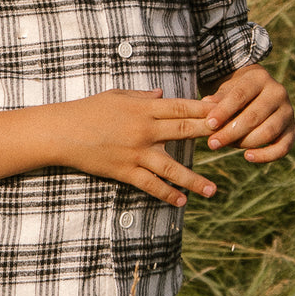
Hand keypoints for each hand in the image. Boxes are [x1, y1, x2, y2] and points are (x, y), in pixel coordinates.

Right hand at [56, 88, 217, 206]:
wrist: (61, 132)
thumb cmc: (88, 110)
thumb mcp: (116, 95)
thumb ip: (142, 96)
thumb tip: (162, 93)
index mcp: (144, 107)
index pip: (181, 106)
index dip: (205, 109)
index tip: (226, 111)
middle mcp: (144, 129)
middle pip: (184, 131)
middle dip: (210, 136)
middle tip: (233, 142)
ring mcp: (135, 152)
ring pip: (171, 167)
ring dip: (193, 179)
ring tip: (213, 190)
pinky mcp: (124, 171)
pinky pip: (150, 185)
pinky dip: (166, 194)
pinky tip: (180, 202)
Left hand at [201, 64, 294, 163]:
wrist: (259, 92)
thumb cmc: (237, 92)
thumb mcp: (226, 89)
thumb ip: (218, 98)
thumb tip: (205, 105)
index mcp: (260, 77)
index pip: (240, 95)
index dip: (224, 111)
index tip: (209, 124)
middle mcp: (278, 92)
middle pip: (254, 116)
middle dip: (230, 132)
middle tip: (212, 143)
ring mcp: (288, 111)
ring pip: (268, 132)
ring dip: (244, 143)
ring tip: (227, 146)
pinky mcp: (292, 129)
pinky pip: (283, 147)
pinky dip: (266, 155)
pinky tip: (247, 156)